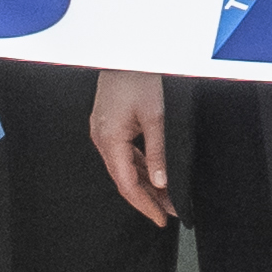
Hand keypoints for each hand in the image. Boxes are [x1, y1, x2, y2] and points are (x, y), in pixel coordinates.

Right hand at [91, 70, 176, 225]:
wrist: (127, 52)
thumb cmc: (138, 77)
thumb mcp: (155, 116)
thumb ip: (158, 152)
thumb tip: (161, 182)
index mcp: (109, 138)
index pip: (126, 184)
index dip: (144, 205)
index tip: (159, 219)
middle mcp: (102, 137)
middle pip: (125, 178)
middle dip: (148, 198)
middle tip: (169, 211)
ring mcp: (104, 131)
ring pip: (125, 167)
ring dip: (145, 183)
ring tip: (166, 197)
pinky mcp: (110, 124)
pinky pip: (124, 153)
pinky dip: (140, 167)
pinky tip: (154, 175)